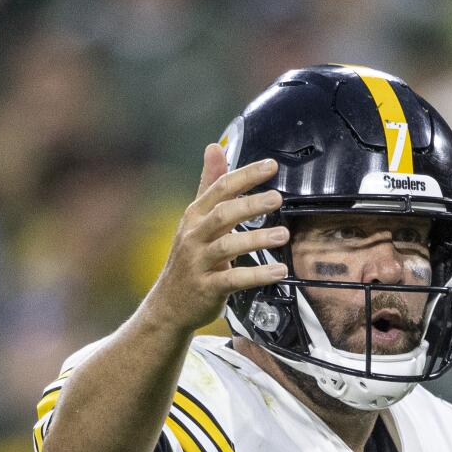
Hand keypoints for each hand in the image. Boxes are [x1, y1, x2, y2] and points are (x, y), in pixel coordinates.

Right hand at [141, 145, 290, 334]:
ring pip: (227, 246)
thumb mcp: (196, 219)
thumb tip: (215, 147)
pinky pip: (234, 279)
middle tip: (277, 198)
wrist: (169, 304)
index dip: (245, 175)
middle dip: (250, 204)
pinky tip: (278, 271)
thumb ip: (209, 185)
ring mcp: (199, 262)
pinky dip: (257, 275)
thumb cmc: (190, 259)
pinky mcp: (207, 288)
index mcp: (195, 216)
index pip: (219, 188)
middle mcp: (195, 236)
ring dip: (257, 239)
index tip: (271, 166)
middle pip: (222, 214)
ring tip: (282, 235)